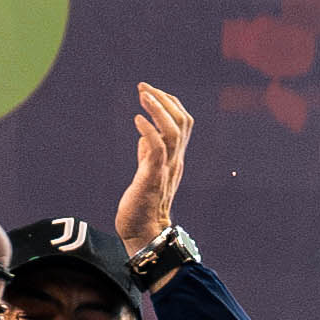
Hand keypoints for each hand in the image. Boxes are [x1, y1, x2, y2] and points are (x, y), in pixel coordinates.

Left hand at [115, 83, 193, 254]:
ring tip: (142, 95)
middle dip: (164, 99)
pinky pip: (157, 150)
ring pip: (173, 132)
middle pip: (182, 121)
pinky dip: (149, 132)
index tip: (151, 91)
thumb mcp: (147, 173)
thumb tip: (143, 135)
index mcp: (175, 158)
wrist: (142, 232)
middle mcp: (175, 160)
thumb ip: (148, 154)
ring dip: (158, 110)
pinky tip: (137, 120)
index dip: (170, 103)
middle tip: (143, 87)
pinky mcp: (153, 178)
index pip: (182, 122)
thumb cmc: (142, 205)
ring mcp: (166, 169)